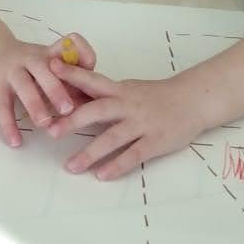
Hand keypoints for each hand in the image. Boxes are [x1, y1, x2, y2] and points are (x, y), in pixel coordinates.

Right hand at [0, 32, 96, 148]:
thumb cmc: (27, 61)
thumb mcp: (49, 60)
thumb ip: (70, 78)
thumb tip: (91, 105)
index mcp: (51, 54)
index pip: (71, 45)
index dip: (83, 55)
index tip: (91, 72)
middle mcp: (33, 59)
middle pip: (45, 70)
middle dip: (56, 89)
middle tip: (68, 109)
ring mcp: (13, 71)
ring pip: (24, 87)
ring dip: (34, 105)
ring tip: (44, 124)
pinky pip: (3, 106)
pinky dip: (9, 125)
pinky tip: (15, 141)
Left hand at [51, 67, 208, 179]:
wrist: (194, 100)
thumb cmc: (156, 96)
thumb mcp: (129, 89)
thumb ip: (104, 95)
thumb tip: (71, 98)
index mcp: (120, 90)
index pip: (92, 80)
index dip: (72, 74)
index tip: (50, 68)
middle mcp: (128, 105)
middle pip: (97, 110)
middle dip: (73, 121)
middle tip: (51, 132)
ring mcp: (142, 124)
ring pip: (113, 138)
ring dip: (90, 153)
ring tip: (71, 167)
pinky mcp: (156, 141)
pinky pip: (133, 155)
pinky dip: (117, 165)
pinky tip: (102, 175)